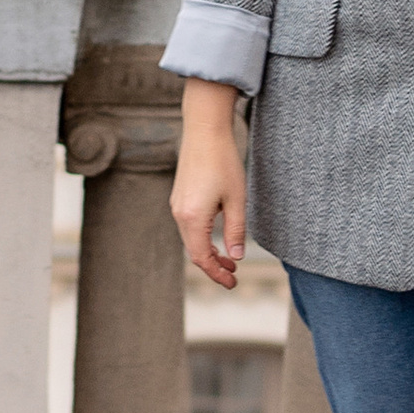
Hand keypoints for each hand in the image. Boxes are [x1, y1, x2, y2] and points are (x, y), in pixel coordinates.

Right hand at [171, 80, 248, 288]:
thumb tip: (235, 256)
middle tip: (233, 275)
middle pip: (194, 251)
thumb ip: (236, 230)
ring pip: (191, 239)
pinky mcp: (179, 196)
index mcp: (192, 218)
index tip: (233, 283)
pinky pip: (188, 225)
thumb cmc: (223, 162)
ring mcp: (177, 204)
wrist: (204, 130)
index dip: (217, 274)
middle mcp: (180, 214)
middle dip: (213, 266)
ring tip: (229, 257)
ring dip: (209, 251)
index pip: (202, 258)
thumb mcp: (236, 199)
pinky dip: (202, 237)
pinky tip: (217, 236)